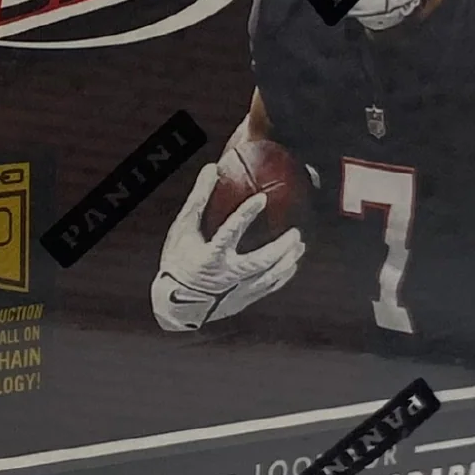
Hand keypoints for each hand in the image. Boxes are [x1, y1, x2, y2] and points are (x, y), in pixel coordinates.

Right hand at [151, 163, 305, 331]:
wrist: (175, 305)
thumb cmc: (178, 262)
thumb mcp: (182, 231)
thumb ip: (198, 200)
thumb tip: (212, 169)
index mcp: (209, 257)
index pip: (229, 233)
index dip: (245, 215)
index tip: (262, 198)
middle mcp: (225, 276)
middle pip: (259, 262)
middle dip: (280, 248)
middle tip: (296, 233)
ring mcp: (236, 291)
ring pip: (268, 277)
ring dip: (286, 261)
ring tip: (300, 246)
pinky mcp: (242, 300)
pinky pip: (267, 288)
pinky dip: (281, 277)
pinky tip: (290, 266)